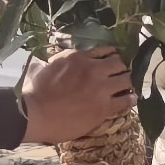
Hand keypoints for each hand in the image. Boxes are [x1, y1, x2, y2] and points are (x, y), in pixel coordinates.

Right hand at [18, 46, 133, 144]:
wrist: (35, 115)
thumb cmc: (33, 93)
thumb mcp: (40, 68)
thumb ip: (48, 63)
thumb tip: (42, 63)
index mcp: (77, 57)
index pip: (104, 50)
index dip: (110, 56)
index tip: (111, 61)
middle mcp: (93, 69)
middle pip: (119, 63)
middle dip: (121, 68)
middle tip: (120, 75)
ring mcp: (101, 88)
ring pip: (127, 80)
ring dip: (127, 83)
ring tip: (127, 87)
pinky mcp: (104, 107)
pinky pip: (126, 100)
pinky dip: (130, 99)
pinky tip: (130, 100)